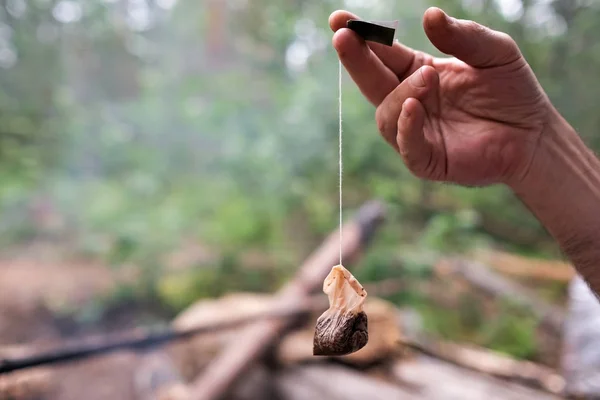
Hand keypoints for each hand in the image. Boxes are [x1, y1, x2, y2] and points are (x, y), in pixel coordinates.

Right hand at [329, 7, 551, 186]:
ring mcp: (416, 132)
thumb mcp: (495, 52)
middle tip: (344, 37)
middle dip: (356, 60)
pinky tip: (413, 107)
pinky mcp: (428, 160)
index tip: (340, 20)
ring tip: (426, 78)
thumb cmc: (512, 92)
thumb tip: (429, 15)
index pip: (384, 55)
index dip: (362, 38)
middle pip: (372, 82)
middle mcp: (410, 102)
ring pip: (387, 115)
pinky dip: (406, 128)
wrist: (535, 135)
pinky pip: (407, 147)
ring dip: (398, 94)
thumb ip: (463, 35)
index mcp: (419, 73)